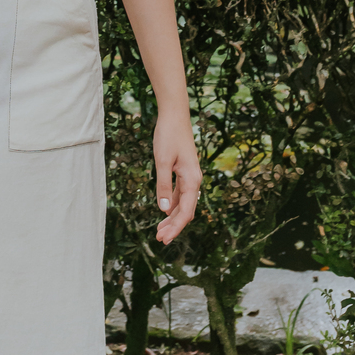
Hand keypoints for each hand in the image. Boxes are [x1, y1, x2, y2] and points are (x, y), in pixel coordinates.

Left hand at [153, 110, 200, 244]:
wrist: (175, 115)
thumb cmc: (168, 135)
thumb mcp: (161, 161)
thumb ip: (163, 185)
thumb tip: (163, 210)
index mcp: (192, 180)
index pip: (185, 212)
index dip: (175, 228)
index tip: (164, 240)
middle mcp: (194, 180)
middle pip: (185, 211)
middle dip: (173, 226)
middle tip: (160, 239)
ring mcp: (190, 176)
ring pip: (183, 203)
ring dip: (172, 217)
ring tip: (160, 230)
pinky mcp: (185, 171)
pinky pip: (180, 193)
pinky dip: (172, 204)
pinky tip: (165, 211)